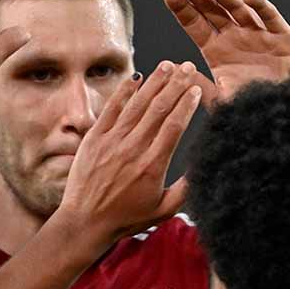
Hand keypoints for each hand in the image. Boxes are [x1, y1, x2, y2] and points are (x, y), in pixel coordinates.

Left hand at [56, 62, 202, 246]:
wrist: (86, 222)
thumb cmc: (126, 218)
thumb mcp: (163, 210)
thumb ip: (186, 189)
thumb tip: (204, 167)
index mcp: (152, 166)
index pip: (174, 126)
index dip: (187, 104)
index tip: (196, 89)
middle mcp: (132, 149)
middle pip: (158, 109)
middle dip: (175, 84)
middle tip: (188, 67)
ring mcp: (111, 142)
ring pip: (137, 104)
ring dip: (154, 82)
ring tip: (167, 65)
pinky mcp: (94, 139)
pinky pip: (111, 109)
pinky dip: (124, 92)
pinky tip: (136, 78)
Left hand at [164, 0, 289, 103]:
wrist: (287, 115)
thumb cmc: (252, 111)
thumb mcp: (220, 101)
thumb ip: (198, 86)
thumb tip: (172, 68)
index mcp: (216, 51)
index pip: (195, 24)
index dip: (183, 9)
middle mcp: (235, 38)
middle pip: (212, 10)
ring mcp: (258, 34)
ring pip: (238, 9)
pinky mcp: (283, 37)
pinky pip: (270, 18)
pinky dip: (260, 6)